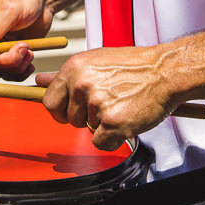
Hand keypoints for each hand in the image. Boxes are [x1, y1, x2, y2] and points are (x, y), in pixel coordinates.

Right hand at [0, 0, 53, 79]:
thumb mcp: (9, 9)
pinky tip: (30, 59)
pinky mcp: (15, 53)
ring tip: (29, 50)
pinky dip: (22, 71)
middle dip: (6, 60)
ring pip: (2, 70)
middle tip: (22, 47)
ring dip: (17, 65)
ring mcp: (2, 47)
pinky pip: (14, 72)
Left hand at [37, 45, 180, 150]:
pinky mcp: (113, 121)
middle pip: (68, 119)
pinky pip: (101, 143)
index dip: (60, 111)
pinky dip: (113, 139)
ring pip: (87, 129)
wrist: (165, 71)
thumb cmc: (134, 67)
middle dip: (84, 118)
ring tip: (120, 105)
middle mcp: (82, 84)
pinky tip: (125, 120)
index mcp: (74, 68)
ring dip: (102, 125)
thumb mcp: (95, 61)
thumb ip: (66, 75)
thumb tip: (39, 81)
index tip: (71, 111)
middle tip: (106, 104)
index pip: (49, 101)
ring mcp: (97, 103)